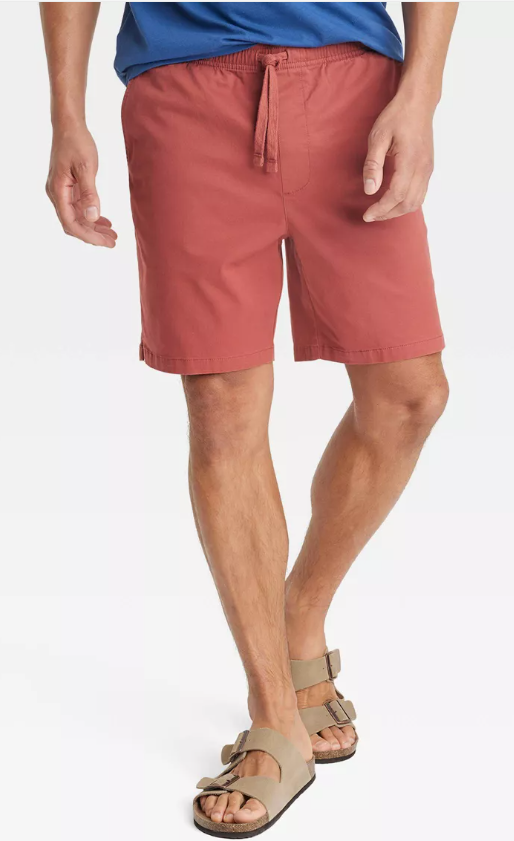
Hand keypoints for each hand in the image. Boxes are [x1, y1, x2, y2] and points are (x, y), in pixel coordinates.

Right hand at [46, 125, 116, 246]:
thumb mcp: (86, 167)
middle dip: (93, 235)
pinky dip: (92, 216)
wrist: (69, 125)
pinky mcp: (68, 188)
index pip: (71, 223)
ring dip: (94, 227)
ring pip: (77, 217)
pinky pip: (79, 208)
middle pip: (74, 224)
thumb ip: (89, 193)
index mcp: (58, 191)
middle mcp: (57, 194)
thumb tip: (93, 216)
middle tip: (112, 242)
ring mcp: (62, 192)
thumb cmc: (76, 142)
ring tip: (112, 234)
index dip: (88, 235)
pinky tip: (105, 221)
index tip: (105, 242)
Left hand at [362, 95, 434, 222]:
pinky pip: (421, 194)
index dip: (381, 209)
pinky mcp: (428, 168)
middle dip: (388, 214)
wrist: (419, 102)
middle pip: (408, 203)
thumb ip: (373, 164)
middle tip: (371, 216)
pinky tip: (393, 202)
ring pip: (416, 202)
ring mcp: (428, 169)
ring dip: (398, 211)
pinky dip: (407, 203)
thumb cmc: (397, 116)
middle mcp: (423, 168)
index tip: (367, 215)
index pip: (396, 195)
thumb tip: (370, 190)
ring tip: (381, 212)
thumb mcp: (378, 137)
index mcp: (410, 160)